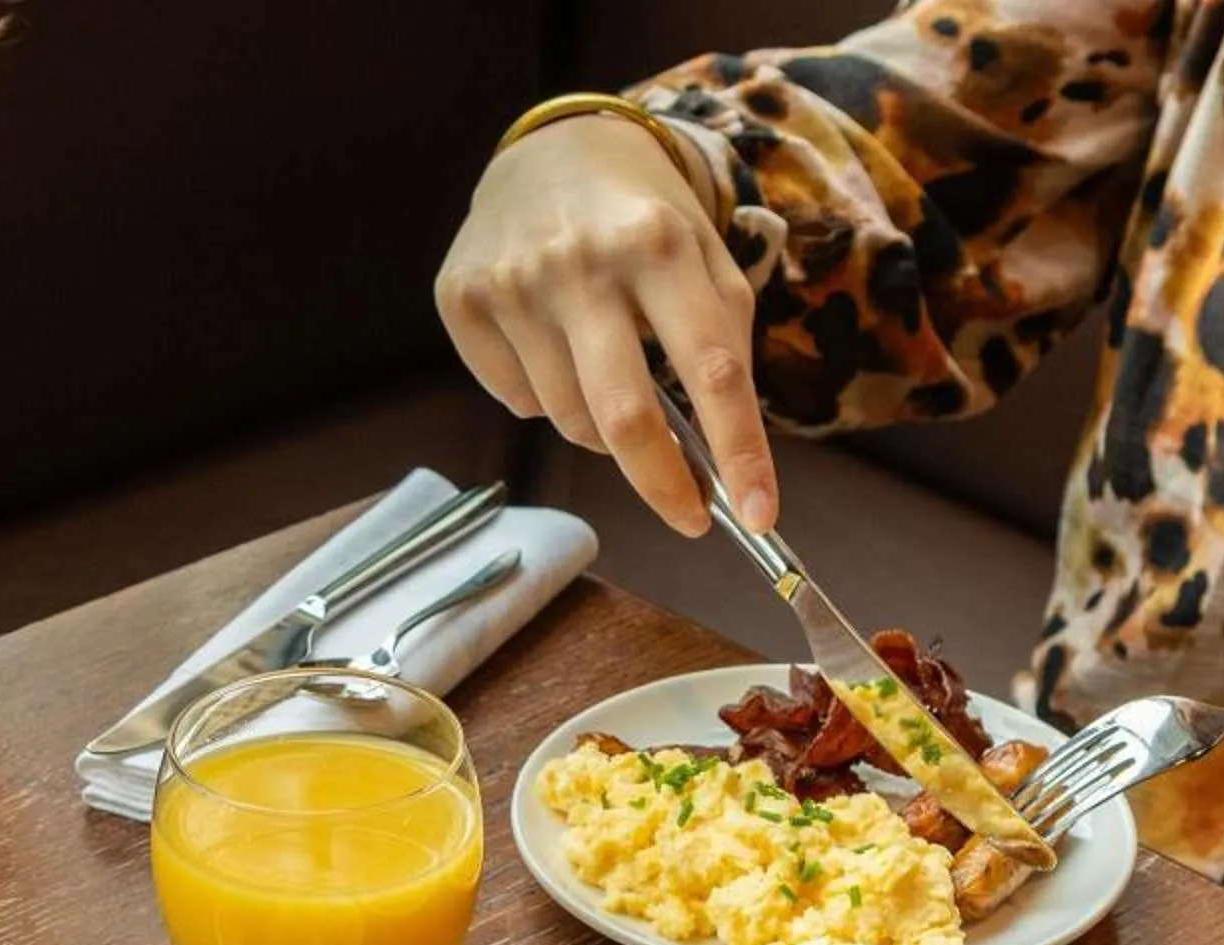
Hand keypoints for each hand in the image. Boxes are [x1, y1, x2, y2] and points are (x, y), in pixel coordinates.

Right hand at [436, 113, 775, 535]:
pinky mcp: (464, 301)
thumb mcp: (704, 254)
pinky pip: (517, 400)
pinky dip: (546, 398)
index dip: (739, 450)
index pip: (712, 369)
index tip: (759, 515)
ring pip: (569, 418)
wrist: (549, 149)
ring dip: (602, 429)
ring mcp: (513, 283)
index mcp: (659, 243)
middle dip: (663, 484)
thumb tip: (718, 453)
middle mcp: (581, 262)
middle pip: (626, 417)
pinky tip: (554, 349)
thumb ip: (723, 340)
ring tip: (611, 379)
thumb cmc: (643, 218)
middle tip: (688, 515)